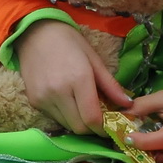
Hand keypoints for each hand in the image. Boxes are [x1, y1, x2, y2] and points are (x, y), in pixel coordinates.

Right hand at [13, 19, 130, 135]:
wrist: (36, 33)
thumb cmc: (70, 42)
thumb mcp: (94, 60)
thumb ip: (111, 85)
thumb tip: (128, 104)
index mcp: (78, 79)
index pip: (92, 118)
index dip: (104, 129)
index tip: (112, 128)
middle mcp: (58, 92)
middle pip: (79, 127)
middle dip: (92, 129)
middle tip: (101, 121)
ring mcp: (43, 98)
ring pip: (66, 125)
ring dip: (79, 123)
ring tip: (86, 110)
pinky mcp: (34, 101)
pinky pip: (54, 118)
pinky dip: (65, 116)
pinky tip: (70, 103)